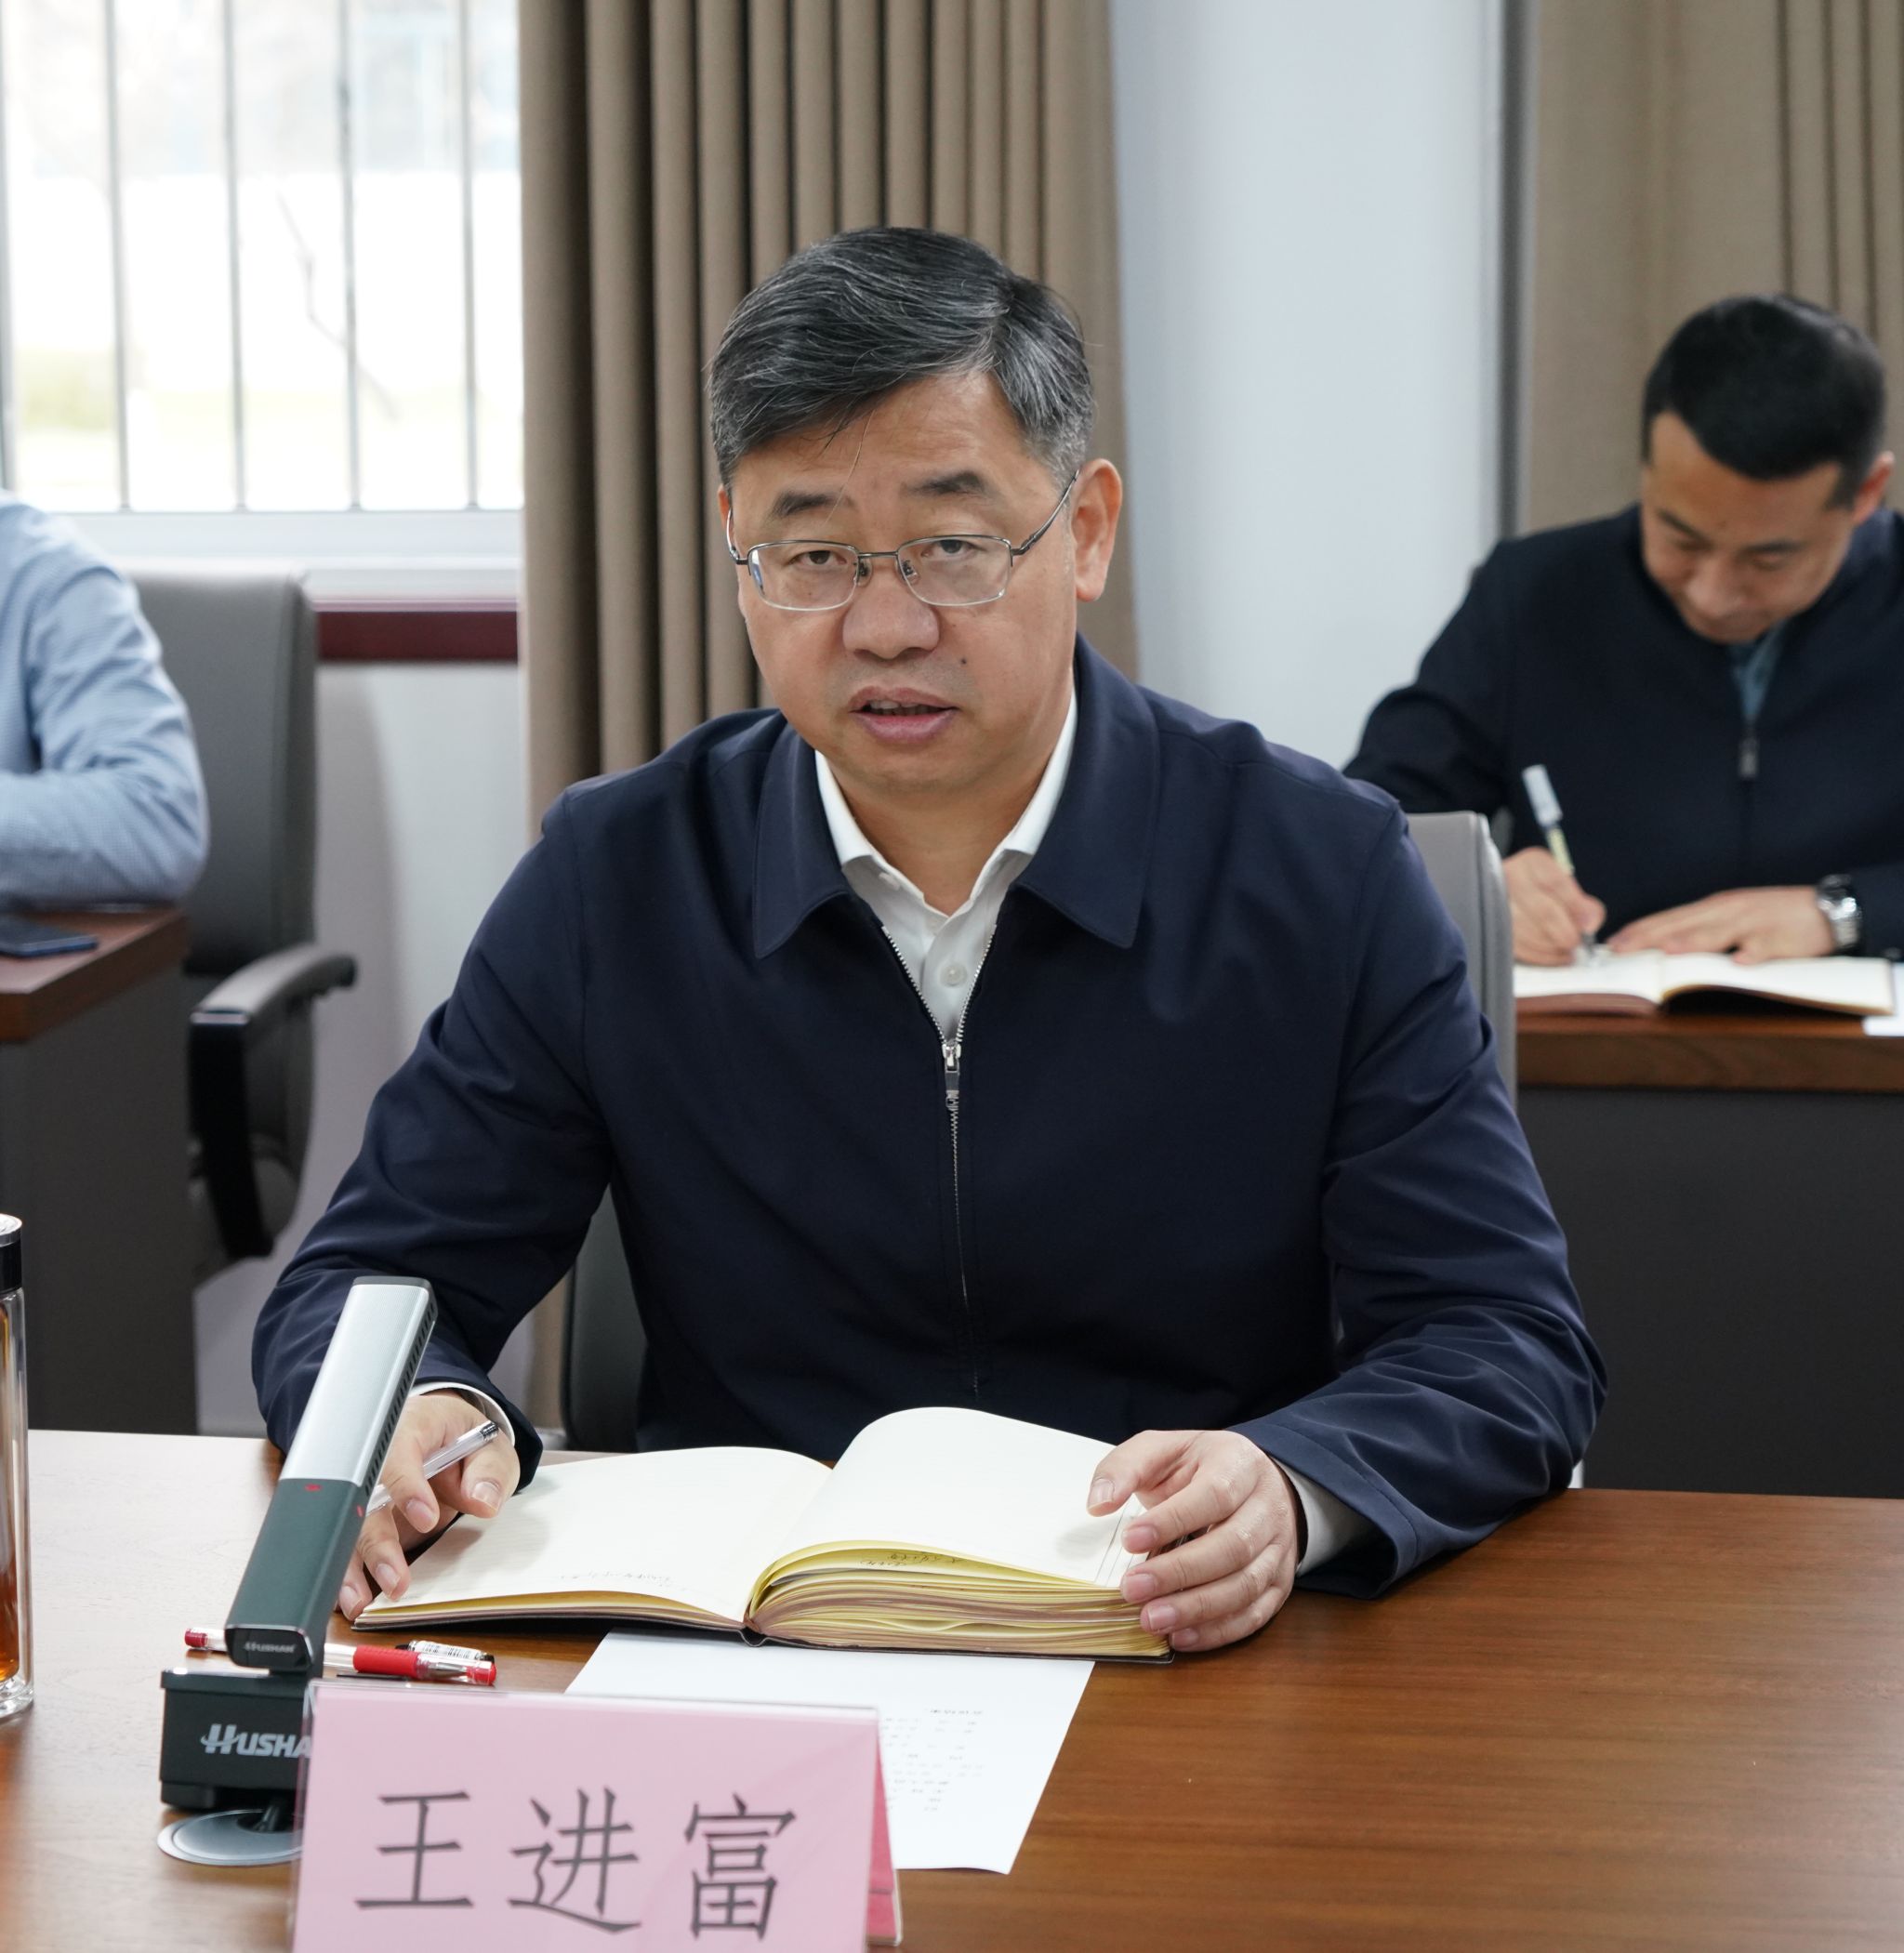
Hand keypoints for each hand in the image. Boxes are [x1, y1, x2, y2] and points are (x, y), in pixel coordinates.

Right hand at [338, 1393, 519, 1622]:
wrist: (450, 1438)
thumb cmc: (466, 1439)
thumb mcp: (490, 1447)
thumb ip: (489, 1471)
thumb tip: (482, 1498)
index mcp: (413, 1428)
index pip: (400, 1454)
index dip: (408, 1487)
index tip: (426, 1519)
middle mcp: (381, 1462)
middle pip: (367, 1500)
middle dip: (377, 1543)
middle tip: (395, 1579)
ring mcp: (370, 1493)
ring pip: (350, 1528)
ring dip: (352, 1567)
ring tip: (359, 1601)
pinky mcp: (367, 1521)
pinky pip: (349, 1546)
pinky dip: (346, 1574)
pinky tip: (346, 1598)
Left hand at [1087, 1430, 1299, 1651]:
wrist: (1256, 1483)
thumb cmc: (1200, 1469)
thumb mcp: (1163, 1451)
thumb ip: (1127, 1467)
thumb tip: (1098, 1502)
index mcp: (1239, 1465)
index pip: (1213, 1495)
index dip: (1172, 1521)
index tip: (1129, 1540)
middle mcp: (1268, 1507)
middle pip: (1232, 1546)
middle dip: (1179, 1573)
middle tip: (1132, 1589)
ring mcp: (1279, 1548)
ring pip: (1246, 1585)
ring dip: (1196, 1609)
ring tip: (1151, 1619)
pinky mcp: (1279, 1583)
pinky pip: (1255, 1614)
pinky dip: (1218, 1631)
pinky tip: (1181, 1636)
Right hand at [1503, 847, 1606, 963]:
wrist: (1512, 897)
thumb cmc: (1544, 895)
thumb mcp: (1567, 889)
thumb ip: (1584, 905)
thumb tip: (1590, 925)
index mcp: (1533, 863)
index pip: (1555, 883)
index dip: (1575, 907)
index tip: (1589, 926)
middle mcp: (1510, 876)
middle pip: (1542, 909)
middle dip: (1564, 932)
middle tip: (1576, 943)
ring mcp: (1495, 900)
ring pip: (1528, 930)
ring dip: (1552, 946)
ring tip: (1567, 951)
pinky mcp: (1492, 924)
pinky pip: (1516, 945)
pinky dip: (1539, 955)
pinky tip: (1553, 955)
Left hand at [1608, 886, 1829, 962]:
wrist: (1826, 908)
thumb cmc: (1772, 916)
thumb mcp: (1732, 916)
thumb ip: (1701, 928)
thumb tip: (1662, 943)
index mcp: (1714, 907)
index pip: (1669, 918)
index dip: (1640, 930)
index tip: (1613, 943)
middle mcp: (1729, 911)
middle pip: (1684, 924)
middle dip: (1651, 937)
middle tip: (1623, 951)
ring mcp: (1754, 923)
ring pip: (1720, 933)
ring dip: (1694, 942)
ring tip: (1669, 952)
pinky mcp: (1781, 937)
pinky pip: (1766, 947)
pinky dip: (1753, 953)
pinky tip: (1740, 961)